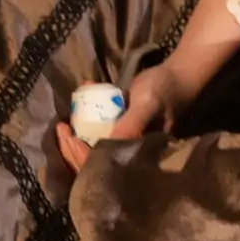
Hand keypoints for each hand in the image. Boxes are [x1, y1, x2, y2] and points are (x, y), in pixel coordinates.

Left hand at [56, 65, 179, 171]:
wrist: (178, 74)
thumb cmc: (166, 90)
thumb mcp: (147, 106)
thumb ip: (131, 125)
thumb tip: (105, 146)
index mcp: (138, 156)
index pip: (105, 166)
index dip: (83, 156)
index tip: (69, 137)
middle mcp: (130, 153)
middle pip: (96, 161)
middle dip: (74, 148)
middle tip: (61, 128)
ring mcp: (125, 139)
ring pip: (95, 146)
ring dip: (77, 134)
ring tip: (64, 121)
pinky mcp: (123, 127)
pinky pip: (100, 129)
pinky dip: (87, 118)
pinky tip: (80, 105)